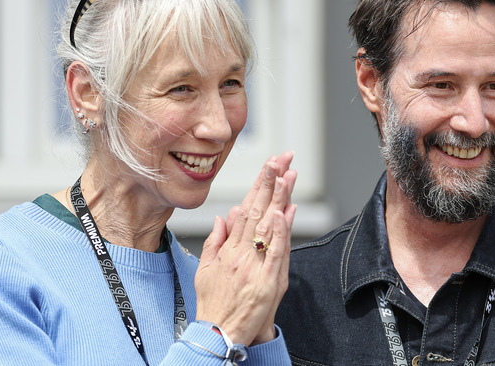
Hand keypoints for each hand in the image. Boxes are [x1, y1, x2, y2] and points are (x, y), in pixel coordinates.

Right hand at [194, 152, 296, 345]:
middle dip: (270, 181)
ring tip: (288, 175)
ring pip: (267, 227)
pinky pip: (274, 252)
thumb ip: (215, 241)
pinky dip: (278, 232)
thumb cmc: (213, 304)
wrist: (217, 335)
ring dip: (278, 198)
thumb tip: (223, 217)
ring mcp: (253, 266)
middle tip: (281, 159)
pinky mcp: (266, 281)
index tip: (270, 166)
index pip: (246, 208)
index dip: (259, 186)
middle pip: (257, 210)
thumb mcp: (206, 269)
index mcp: (228, 248)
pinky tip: (282, 212)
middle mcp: (240, 253)